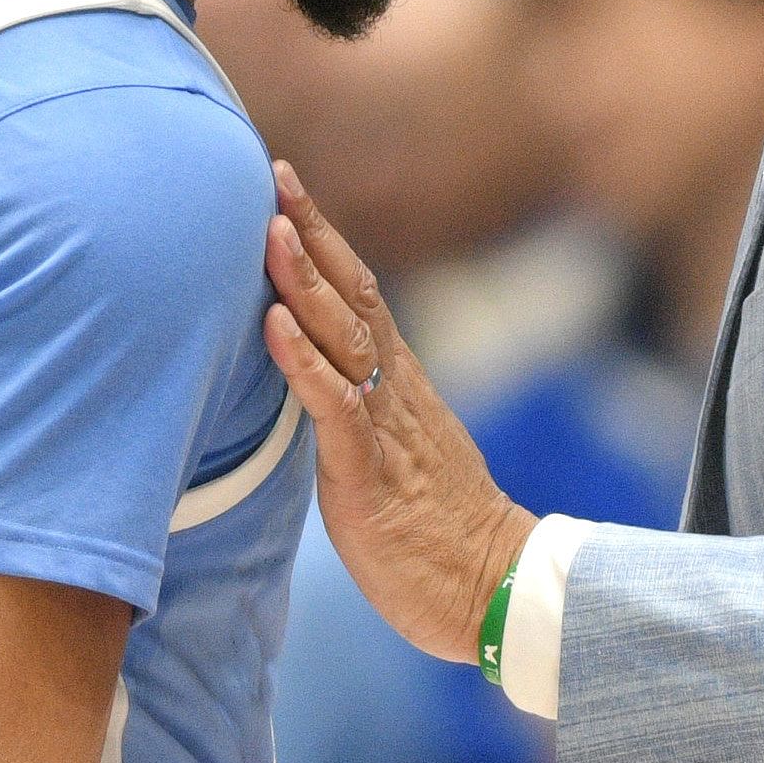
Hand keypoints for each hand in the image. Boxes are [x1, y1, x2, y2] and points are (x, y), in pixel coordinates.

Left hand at [263, 164, 534, 665]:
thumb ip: (362, 412)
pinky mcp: (368, 470)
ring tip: (270, 229)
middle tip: (274, 173)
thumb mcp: (393, 456)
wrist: (493, 589)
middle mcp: (395, 390)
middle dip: (312, 231)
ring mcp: (384, 426)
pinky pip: (336, 404)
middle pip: (352, 293)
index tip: (287, 188)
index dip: (324, 238)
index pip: (359, 293)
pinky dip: (301, 361)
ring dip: (304, 280)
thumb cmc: (437, 534)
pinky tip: (271, 325)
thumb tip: (322, 384)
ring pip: (343, 336)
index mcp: (399, 385)